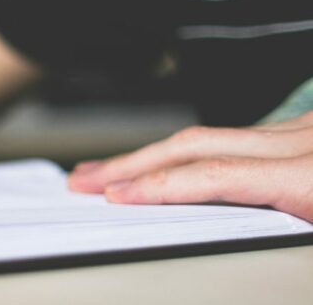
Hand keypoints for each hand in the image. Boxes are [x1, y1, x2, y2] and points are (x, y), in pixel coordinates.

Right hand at [69, 112, 312, 221]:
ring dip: (153, 154)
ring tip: (112, 171)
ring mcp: (303, 130)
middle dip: (131, 162)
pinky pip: (235, 136)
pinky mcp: (304, 130)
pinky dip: (191, 150)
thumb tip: (227, 244)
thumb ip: (292, 233)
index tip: (113, 196)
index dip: (157, 185)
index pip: (215, 176)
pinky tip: (168, 161)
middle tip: (85, 178)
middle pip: (195, 144)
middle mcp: (304, 142)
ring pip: (208, 135)